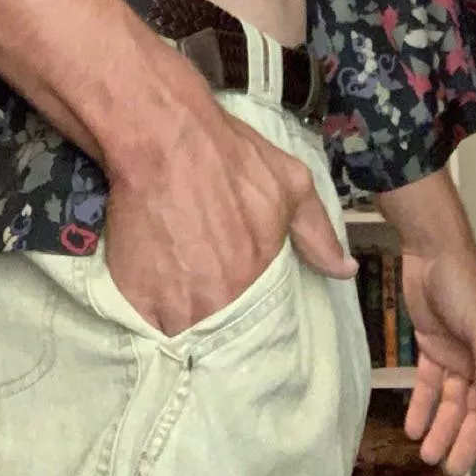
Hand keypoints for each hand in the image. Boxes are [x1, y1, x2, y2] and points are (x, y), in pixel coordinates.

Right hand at [104, 100, 356, 336]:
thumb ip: (318, 233)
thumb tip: (345, 270)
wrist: (161, 136)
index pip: (258, 329)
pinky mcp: (131, 296)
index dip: (249, 327)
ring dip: (178, 330)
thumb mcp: (289, 184)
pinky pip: (141, 326)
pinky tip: (149, 305)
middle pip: (215, 339)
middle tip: (208, 316)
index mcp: (255, 283)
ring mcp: (170, 305)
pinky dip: (145, 320)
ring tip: (177, 315)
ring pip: (178, 339)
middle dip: (213, 332)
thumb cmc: (227, 155)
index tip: (242, 321)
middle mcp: (215, 304)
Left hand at [402, 248, 475, 475]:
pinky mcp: (433, 348)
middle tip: (450, 469)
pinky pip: (429, 384)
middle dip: (466, 439)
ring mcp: (459, 356)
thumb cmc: (464, 284)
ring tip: (425, 454)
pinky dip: (421, 406)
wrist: (430, 252)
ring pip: (452, 403)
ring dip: (441, 429)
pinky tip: (411, 427)